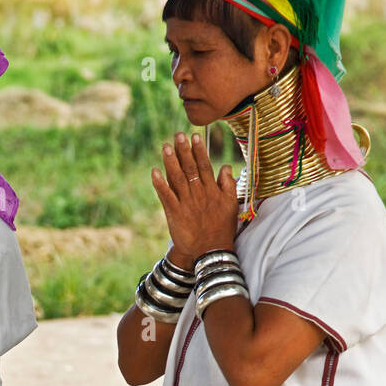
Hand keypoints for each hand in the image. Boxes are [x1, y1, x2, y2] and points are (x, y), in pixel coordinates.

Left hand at [151, 132, 237, 263]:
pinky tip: (154, 171)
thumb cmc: (222, 228)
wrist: (210, 251)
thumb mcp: (231, 205)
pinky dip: (160, 184)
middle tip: (178, 135)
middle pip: (190, 168)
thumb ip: (228, 184)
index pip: (204, 166)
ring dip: (170, 162)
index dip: (199, 150)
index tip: (194, 136)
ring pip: (177, 178)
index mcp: (212, 190)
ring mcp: (186, 203)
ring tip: (165, 147)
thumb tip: (226, 167)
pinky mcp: (175, 213)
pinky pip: (166, 196)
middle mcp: (198, 194)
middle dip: (184, 151)